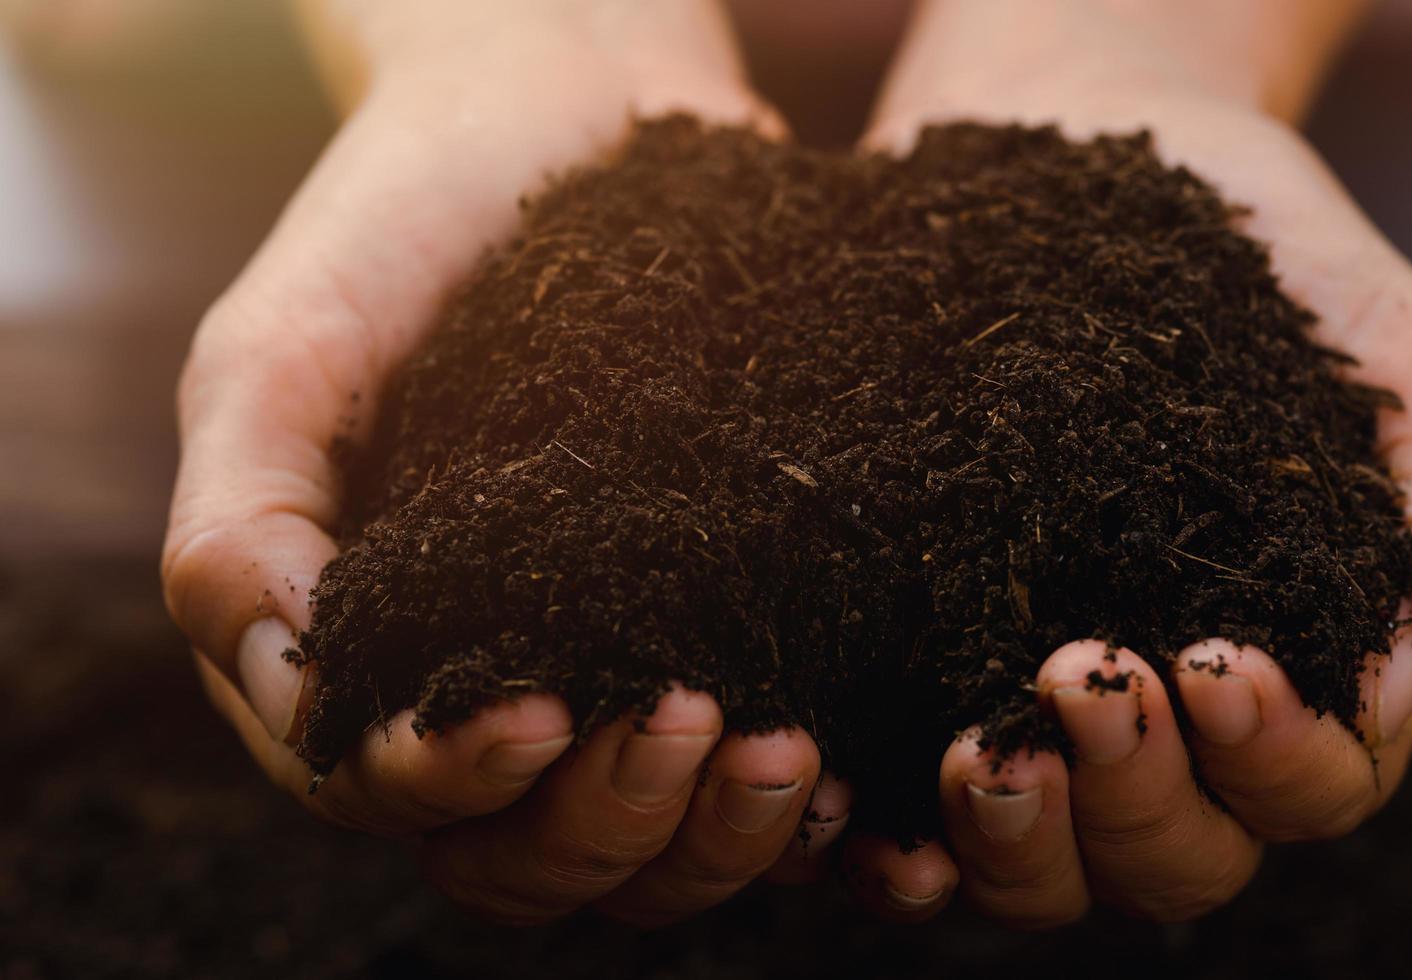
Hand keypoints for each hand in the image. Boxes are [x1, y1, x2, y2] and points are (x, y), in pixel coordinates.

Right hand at [162, 0, 847, 926]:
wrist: (561, 112)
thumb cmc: (400, 225)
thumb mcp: (276, 355)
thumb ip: (241, 522)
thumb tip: (286, 680)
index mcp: (356, 645)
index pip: (378, 788)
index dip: (449, 782)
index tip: (535, 709)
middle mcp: (473, 680)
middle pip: (517, 853)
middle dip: (598, 821)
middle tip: (688, 719)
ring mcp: (596, 666)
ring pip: (634, 851)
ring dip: (705, 835)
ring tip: (784, 747)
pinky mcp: (705, 627)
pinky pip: (736, 782)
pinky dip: (780, 810)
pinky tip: (837, 763)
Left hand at [841, 0, 1411, 924]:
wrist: (1085, 171)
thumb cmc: (1261, 263)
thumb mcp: (1396, 361)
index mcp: (1288, 675)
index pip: (1304, 781)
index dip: (1271, 755)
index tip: (1213, 662)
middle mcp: (1164, 728)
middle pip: (1174, 854)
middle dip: (1136, 796)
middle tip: (1078, 681)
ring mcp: (1032, 717)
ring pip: (1045, 864)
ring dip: (1019, 838)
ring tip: (975, 749)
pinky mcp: (916, 684)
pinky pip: (906, 817)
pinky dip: (894, 848)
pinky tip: (865, 826)